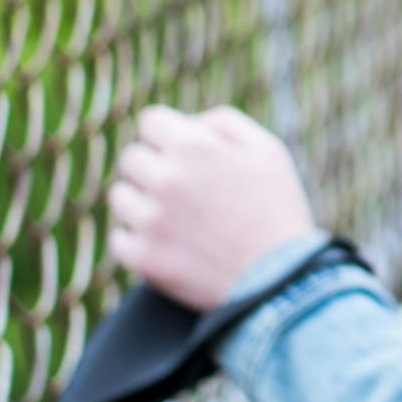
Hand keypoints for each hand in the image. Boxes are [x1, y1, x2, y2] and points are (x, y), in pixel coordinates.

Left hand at [107, 105, 318, 310]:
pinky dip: (138, 242)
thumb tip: (188, 123)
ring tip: (175, 219)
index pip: (150, 122)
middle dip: (152, 168)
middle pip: (131, 158)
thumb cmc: (278, 210)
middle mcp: (166, 179)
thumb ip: (223, 122)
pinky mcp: (144, 259)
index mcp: (194, 146)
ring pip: (120, 197)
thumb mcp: (267, 150)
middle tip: (179, 190)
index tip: (177, 154)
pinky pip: (119, 239)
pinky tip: (167, 245)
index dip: (165, 136)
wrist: (282, 279)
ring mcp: (151, 221)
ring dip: (141, 203)